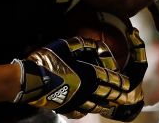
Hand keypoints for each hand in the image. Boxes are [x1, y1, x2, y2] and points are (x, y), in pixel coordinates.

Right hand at [15, 37, 143, 120]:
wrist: (30, 80)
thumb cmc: (49, 60)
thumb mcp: (68, 46)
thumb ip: (87, 45)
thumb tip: (100, 47)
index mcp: (88, 74)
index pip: (110, 79)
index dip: (120, 82)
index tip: (128, 84)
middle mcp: (86, 90)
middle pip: (106, 94)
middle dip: (118, 96)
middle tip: (127, 98)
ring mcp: (76, 101)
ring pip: (95, 105)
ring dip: (105, 104)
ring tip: (111, 105)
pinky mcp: (65, 108)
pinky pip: (79, 112)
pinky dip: (86, 110)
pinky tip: (87, 108)